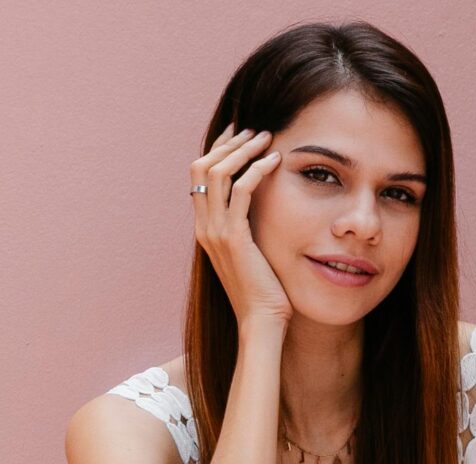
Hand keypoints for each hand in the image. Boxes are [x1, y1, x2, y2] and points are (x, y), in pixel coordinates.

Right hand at [191, 126, 293, 326]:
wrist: (260, 321)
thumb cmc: (263, 291)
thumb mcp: (249, 252)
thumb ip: (246, 227)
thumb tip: (259, 205)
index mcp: (204, 229)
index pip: (199, 176)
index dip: (218, 150)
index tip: (240, 135)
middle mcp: (204, 227)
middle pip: (202, 167)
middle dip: (229, 143)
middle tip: (255, 130)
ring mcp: (216, 232)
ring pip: (217, 173)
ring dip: (243, 149)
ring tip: (266, 137)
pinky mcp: (234, 237)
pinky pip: (242, 191)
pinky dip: (257, 169)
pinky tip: (276, 160)